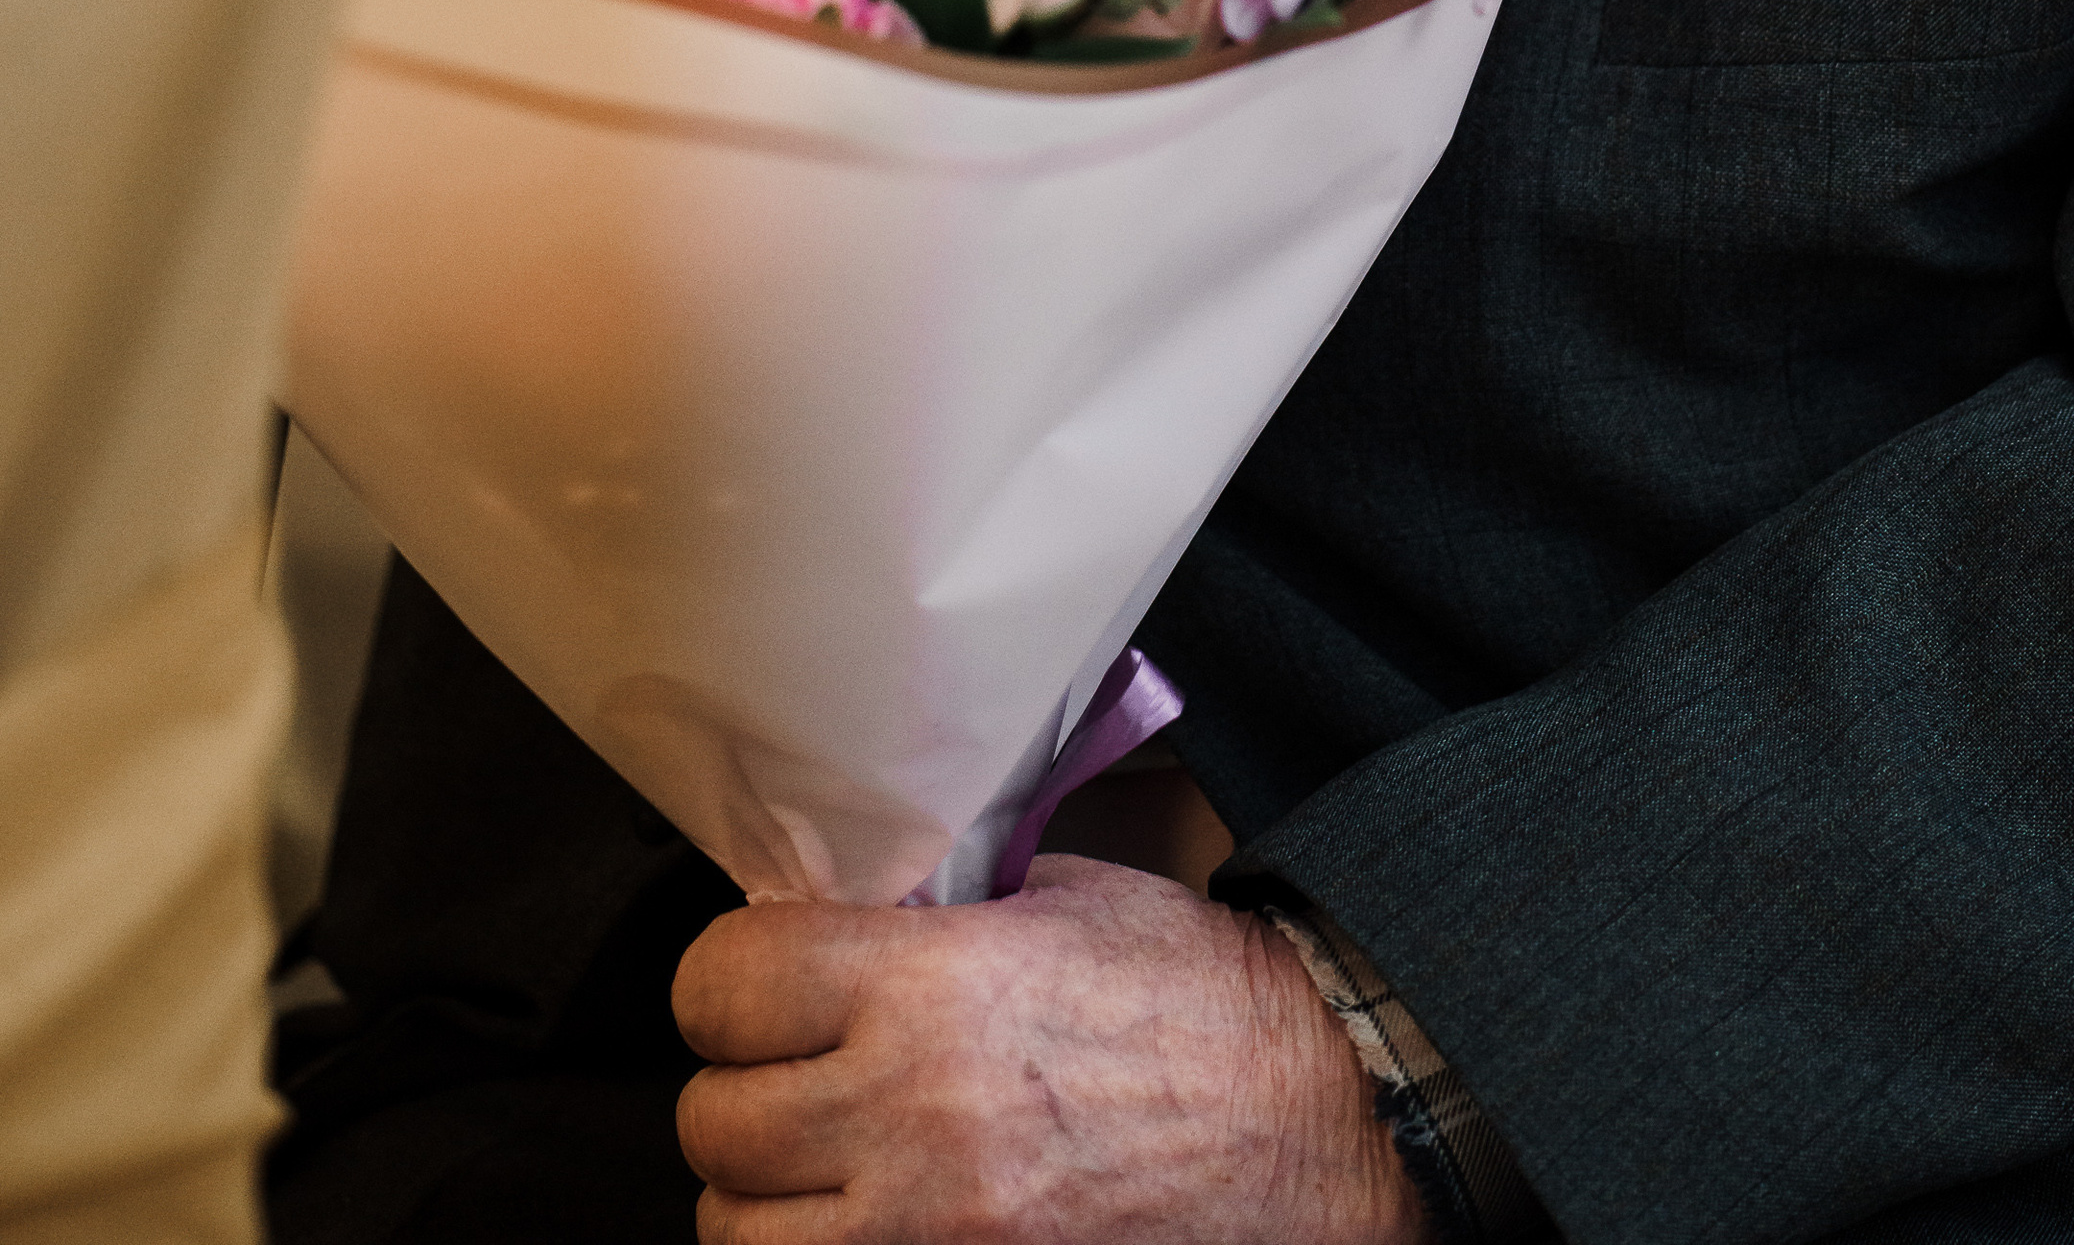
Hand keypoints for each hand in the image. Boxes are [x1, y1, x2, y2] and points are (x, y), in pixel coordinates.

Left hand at [675, 854, 1426, 1243]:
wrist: (1318, 1124)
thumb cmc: (1201, 1007)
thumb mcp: (1060, 901)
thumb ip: (930, 910)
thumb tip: (830, 913)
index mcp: (934, 989)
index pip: (722, 984)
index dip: (730, 978)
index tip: (760, 979)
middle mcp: (913, 1119)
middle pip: (715, 1120)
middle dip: (748, 1086)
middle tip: (797, 1068)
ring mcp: (931, 1236)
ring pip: (737, 1235)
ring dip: (768, 1196)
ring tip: (823, 1161)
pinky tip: (865, 1219)